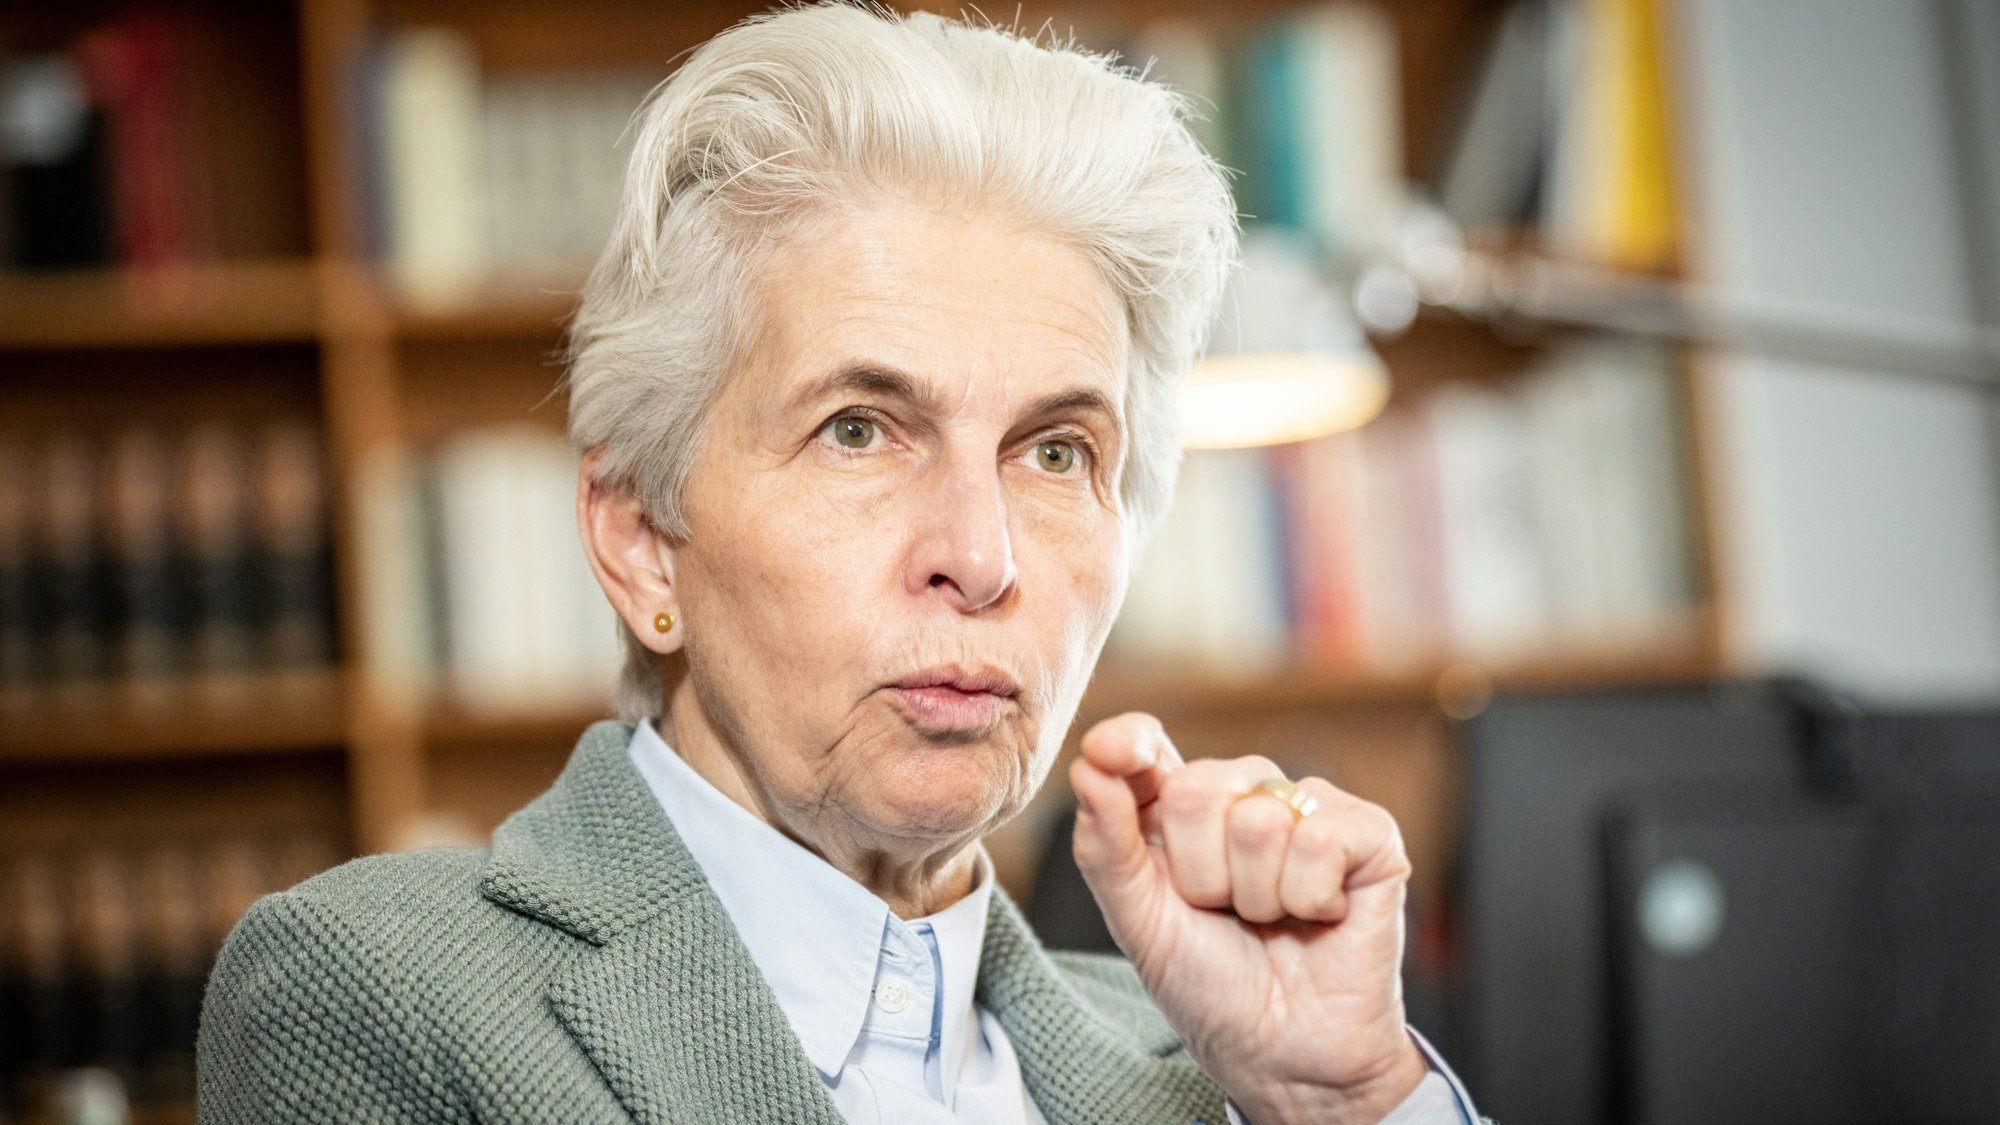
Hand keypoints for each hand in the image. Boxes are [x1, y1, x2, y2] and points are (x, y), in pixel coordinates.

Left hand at [1068, 712, 1428, 1124]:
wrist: (1285, 1054)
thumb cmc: (1212, 985)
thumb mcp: (1138, 922)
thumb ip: (1106, 845)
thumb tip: (1088, 765)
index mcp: (1179, 807)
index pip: (1146, 744)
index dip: (1128, 743)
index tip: (1107, 753)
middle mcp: (1244, 793)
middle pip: (1195, 789)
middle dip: (1199, 876)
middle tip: (1223, 914)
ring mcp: (1309, 807)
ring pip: (1258, 819)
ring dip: (1256, 896)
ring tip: (1269, 920)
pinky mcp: (1369, 833)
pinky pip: (1319, 839)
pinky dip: (1308, 898)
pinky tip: (1318, 915)